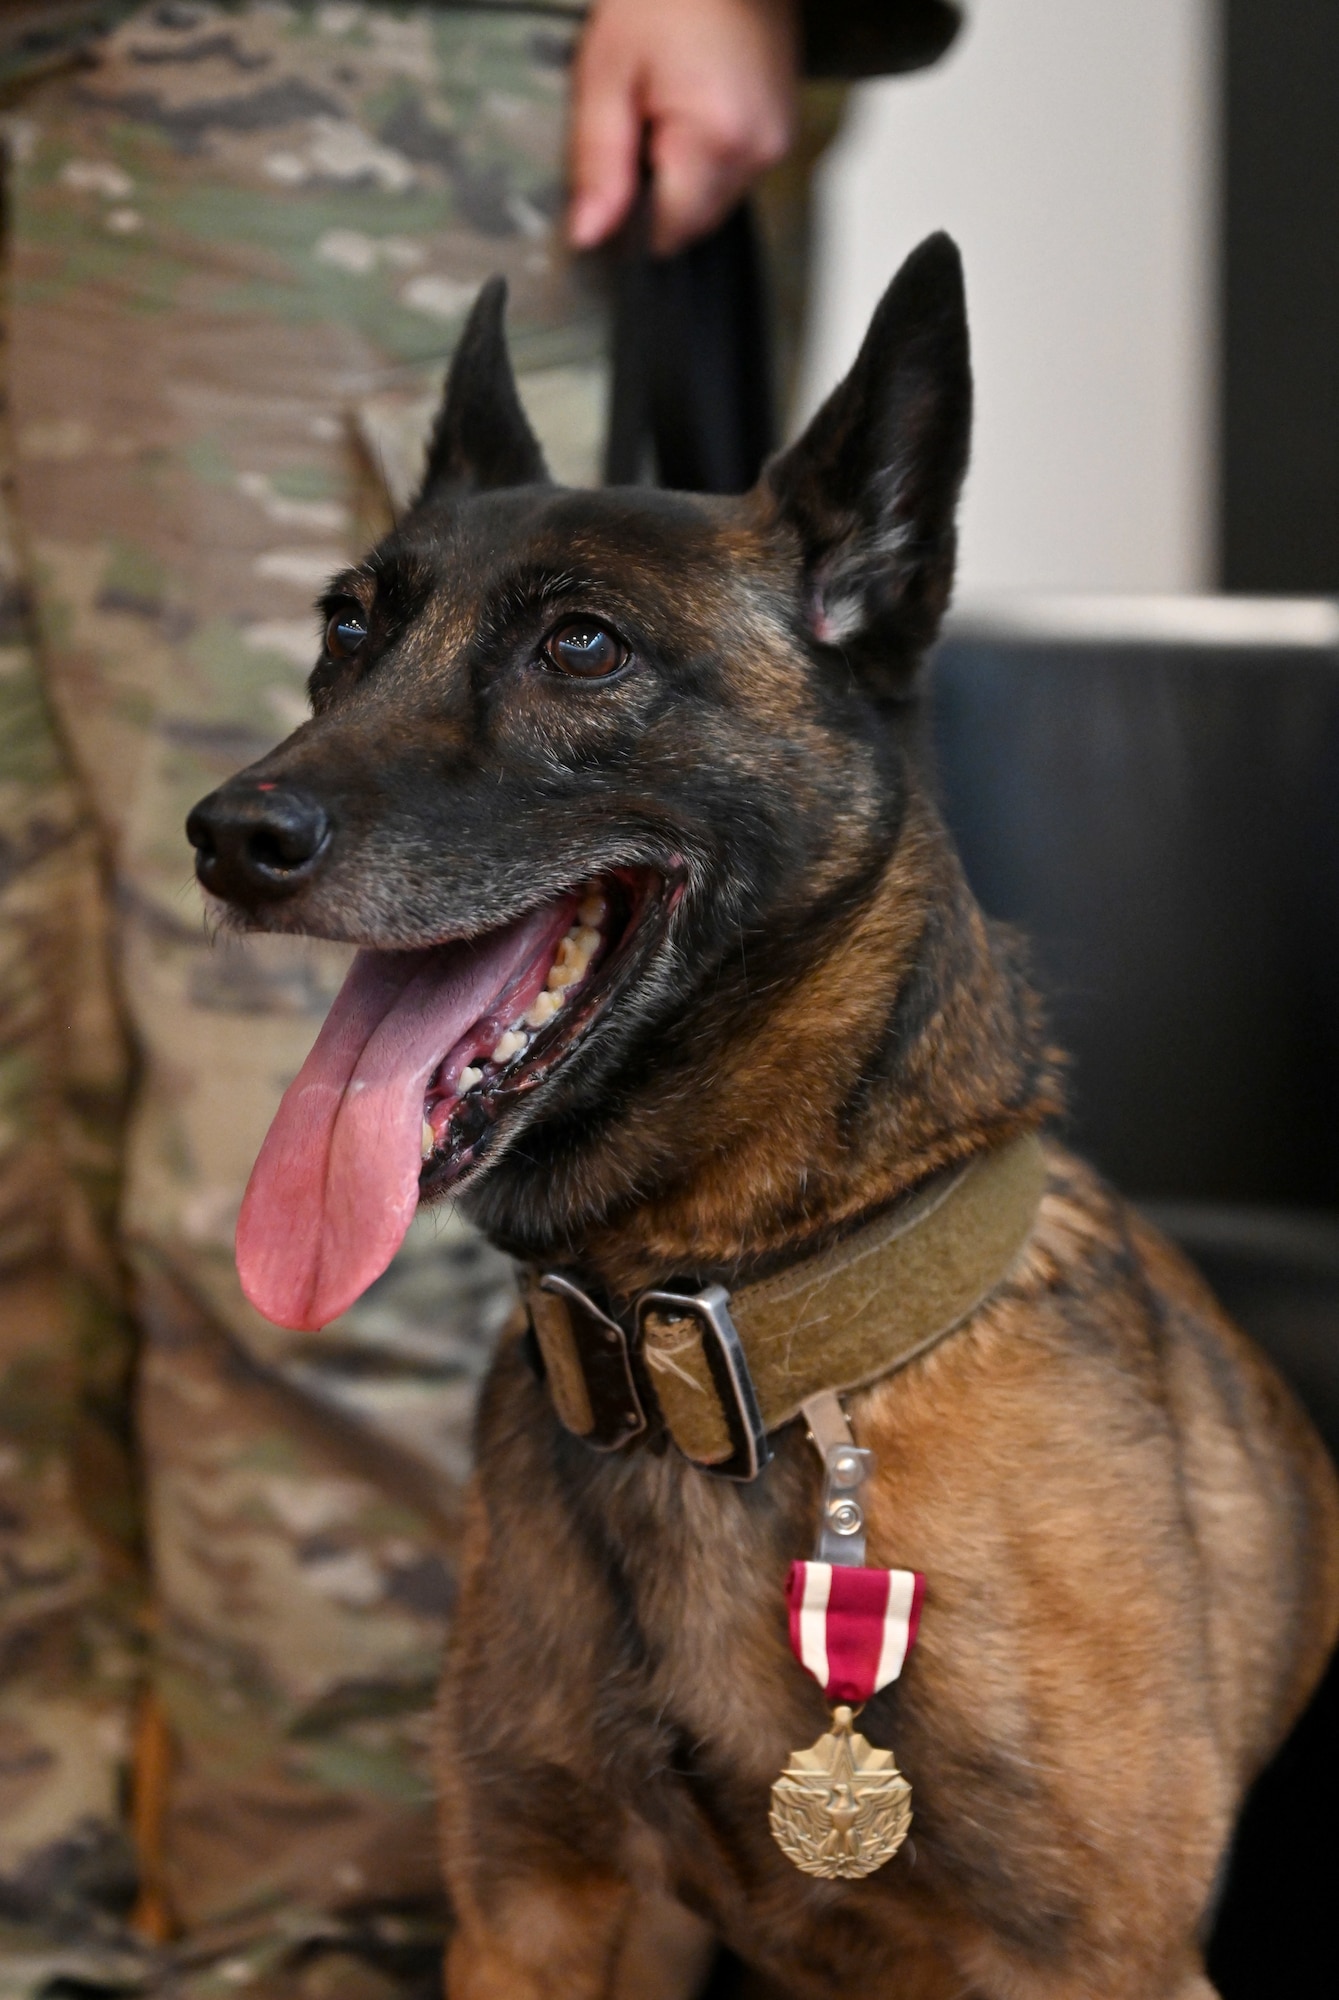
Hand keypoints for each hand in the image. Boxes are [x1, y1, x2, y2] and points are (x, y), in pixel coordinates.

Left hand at [568, 0, 798, 256]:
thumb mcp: (607, 73)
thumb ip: (598, 162)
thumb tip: (588, 234)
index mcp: (717, 139)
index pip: (669, 232)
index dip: (631, 220)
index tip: (613, 177)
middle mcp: (759, 149)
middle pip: (694, 221)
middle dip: (658, 191)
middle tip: (639, 121)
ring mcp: (777, 140)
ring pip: (714, 200)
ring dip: (683, 174)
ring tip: (667, 105)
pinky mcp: (782, 129)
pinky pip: (734, 171)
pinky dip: (706, 154)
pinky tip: (692, 105)